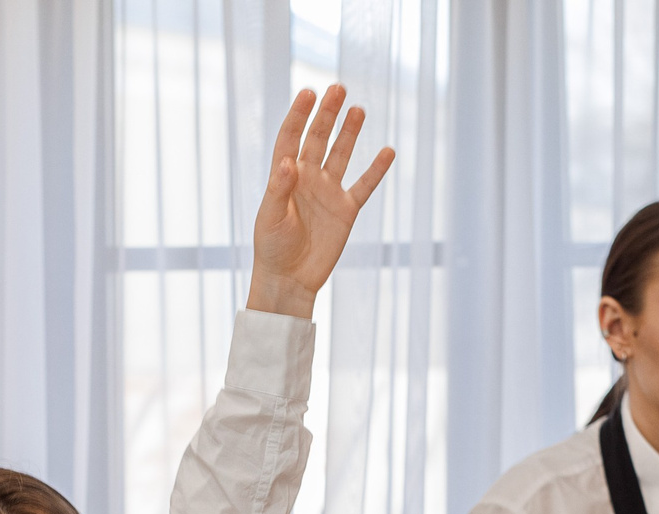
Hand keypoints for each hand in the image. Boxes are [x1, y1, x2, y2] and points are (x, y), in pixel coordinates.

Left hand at [245, 85, 394, 318]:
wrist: (290, 280)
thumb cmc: (272, 249)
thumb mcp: (270, 218)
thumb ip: (278, 189)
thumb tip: (288, 161)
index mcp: (285, 177)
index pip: (291, 138)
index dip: (299, 115)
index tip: (308, 93)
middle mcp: (308, 179)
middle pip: (318, 138)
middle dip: (327, 114)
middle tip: (337, 89)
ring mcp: (328, 192)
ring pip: (341, 154)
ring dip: (349, 132)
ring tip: (358, 109)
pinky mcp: (346, 210)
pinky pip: (364, 186)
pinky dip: (376, 170)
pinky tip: (387, 152)